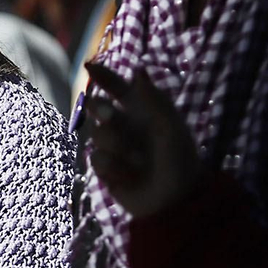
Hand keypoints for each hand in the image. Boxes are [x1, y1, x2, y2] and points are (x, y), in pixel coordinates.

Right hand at [85, 64, 203, 219]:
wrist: (174, 201)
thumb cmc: (179, 161)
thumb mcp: (171, 127)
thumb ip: (154, 99)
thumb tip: (138, 71)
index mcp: (143, 112)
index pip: (118, 88)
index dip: (104, 76)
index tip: (89, 66)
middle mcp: (125, 126)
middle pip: (98, 108)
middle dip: (101, 110)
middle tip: (110, 115)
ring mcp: (114, 148)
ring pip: (97, 135)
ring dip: (116, 145)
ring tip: (137, 160)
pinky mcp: (106, 169)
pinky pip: (97, 159)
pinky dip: (114, 167)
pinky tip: (130, 176)